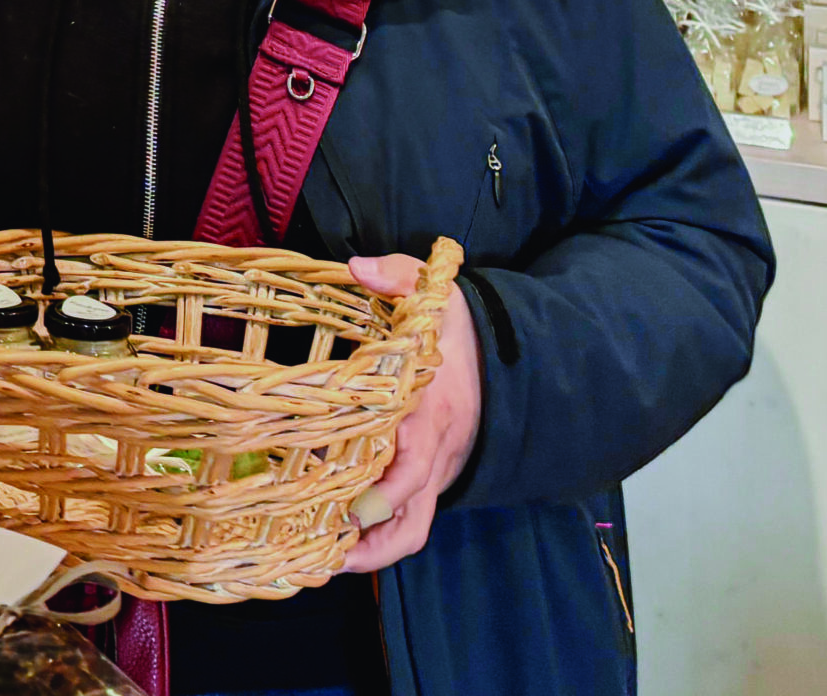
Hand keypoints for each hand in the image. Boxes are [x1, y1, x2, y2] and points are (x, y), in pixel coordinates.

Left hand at [340, 253, 481, 572]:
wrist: (506, 357)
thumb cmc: (460, 329)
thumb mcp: (437, 293)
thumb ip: (399, 277)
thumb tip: (359, 267)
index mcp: (430, 414)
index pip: (414, 464)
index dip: (385, 492)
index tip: (350, 508)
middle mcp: (435, 453)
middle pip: (412, 517)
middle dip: (371, 542)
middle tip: (320, 552)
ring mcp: (436, 471)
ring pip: (413, 528)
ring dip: (373, 550)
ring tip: (324, 559)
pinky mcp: (430, 476)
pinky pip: (410, 518)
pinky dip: (379, 535)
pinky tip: (339, 538)